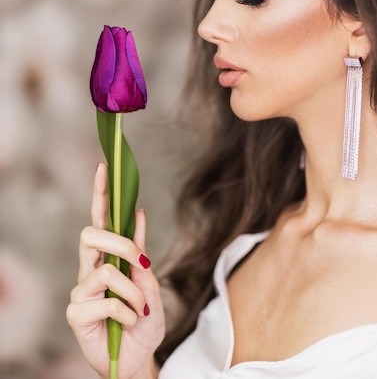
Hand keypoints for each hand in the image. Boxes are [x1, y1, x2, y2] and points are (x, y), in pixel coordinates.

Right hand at [66, 162, 164, 378]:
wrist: (139, 358)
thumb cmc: (143, 322)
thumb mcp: (151, 284)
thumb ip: (141, 253)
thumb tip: (138, 213)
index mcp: (108, 256)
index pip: (100, 219)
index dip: (100, 193)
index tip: (103, 166)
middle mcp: (90, 268)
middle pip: (90, 234)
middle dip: (120, 243)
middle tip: (141, 263)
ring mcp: (80, 291)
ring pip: (104, 270)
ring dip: (131, 289)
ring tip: (138, 308)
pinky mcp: (76, 313)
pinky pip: (106, 301)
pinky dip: (127, 312)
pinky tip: (128, 322)